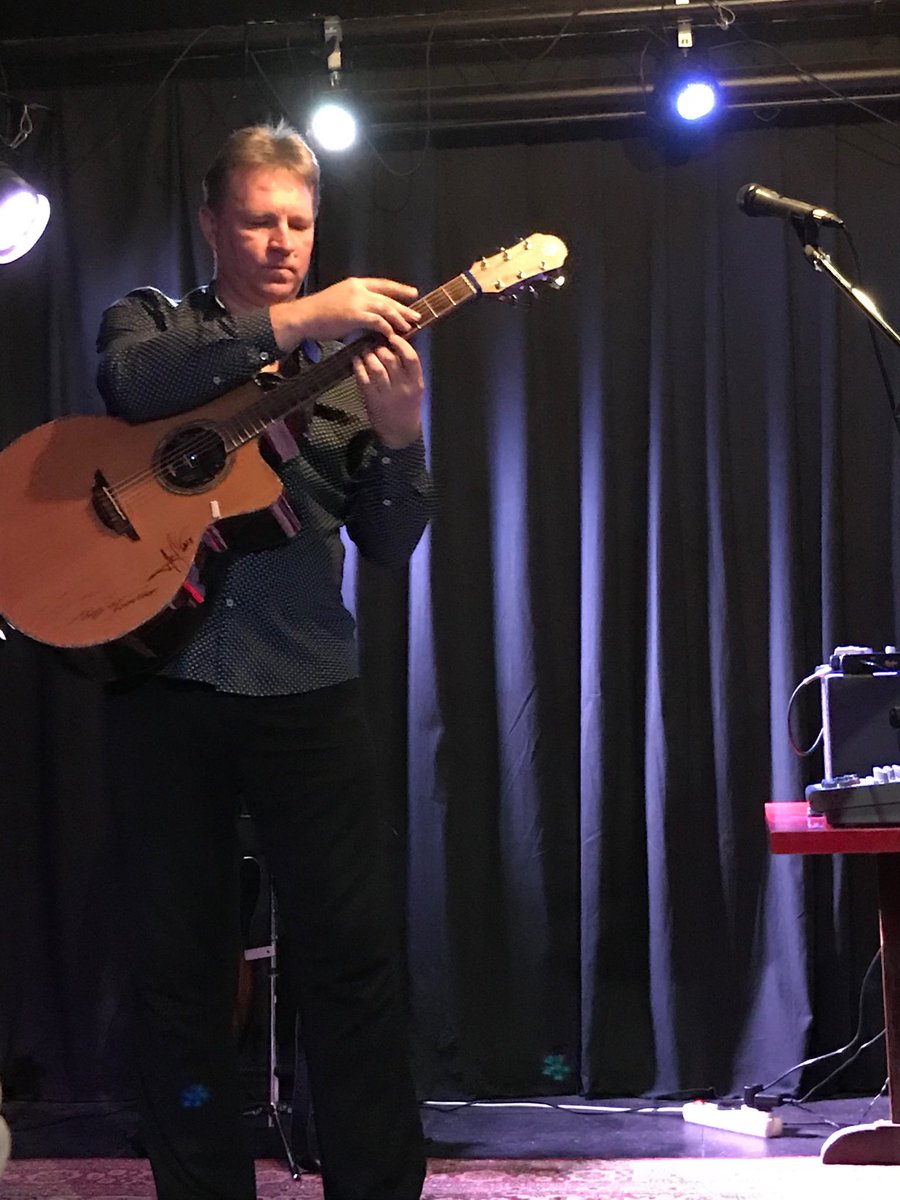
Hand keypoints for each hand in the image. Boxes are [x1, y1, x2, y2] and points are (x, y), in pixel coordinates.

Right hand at [272, 277, 420, 348]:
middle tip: (416, 316)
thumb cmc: (319, 314)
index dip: (400, 289)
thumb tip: (370, 315)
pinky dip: (387, 328)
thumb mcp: (340, 301)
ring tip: (409, 327)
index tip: (413, 293)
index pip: (383, 284)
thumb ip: (356, 305)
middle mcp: (358, 289)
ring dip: (398, 319)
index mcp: (355, 283)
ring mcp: (356, 301)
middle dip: (404, 307)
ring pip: (385, 308)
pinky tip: (392, 335)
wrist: (304, 317)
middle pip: (387, 297)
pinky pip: (377, 321)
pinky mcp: (354, 314)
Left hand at [353, 335, 423, 448]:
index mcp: (416, 382)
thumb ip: (408, 369)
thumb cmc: (407, 406)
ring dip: (368, 355)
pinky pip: (364, 379)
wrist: (400, 432)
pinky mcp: (373, 400)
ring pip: (376, 367)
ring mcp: (388, 395)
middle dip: (380, 348)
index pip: (411, 358)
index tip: (393, 337)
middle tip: (374, 344)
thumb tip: (398, 345)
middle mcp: (403, 388)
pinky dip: (359, 367)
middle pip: (391, 359)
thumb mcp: (415, 388)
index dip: (401, 344)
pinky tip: (356, 361)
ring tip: (365, 351)